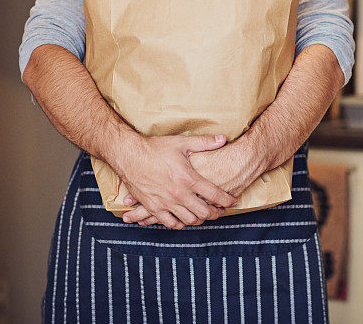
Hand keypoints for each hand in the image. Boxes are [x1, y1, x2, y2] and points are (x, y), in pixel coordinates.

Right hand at [116, 134, 236, 228]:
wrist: (128, 155)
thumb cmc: (155, 148)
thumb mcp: (181, 143)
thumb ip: (204, 142)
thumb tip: (223, 139)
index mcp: (188, 178)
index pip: (215, 195)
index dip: (227, 200)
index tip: (233, 201)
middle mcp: (178, 194)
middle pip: (204, 212)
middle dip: (216, 213)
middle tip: (221, 211)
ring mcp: (165, 203)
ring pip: (189, 220)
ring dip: (200, 219)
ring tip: (204, 215)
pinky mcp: (153, 207)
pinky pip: (170, 223)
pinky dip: (180, 223)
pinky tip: (184, 218)